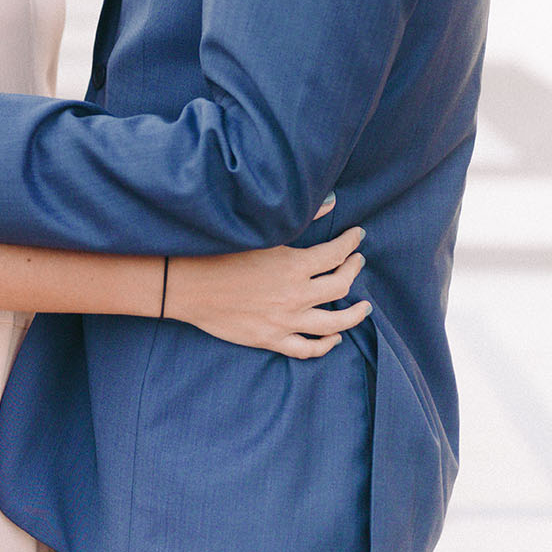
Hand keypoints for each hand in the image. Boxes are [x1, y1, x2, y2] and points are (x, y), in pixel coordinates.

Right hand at [166, 227, 369, 356]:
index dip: (351, 243)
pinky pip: (308, 349)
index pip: (336, 254)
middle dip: (354, 271)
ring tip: (363, 307)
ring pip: (333, 323)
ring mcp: (286, 321)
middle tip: (358, 262)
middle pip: (340, 286)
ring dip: (353, 315)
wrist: (187, 284)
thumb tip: (331, 203)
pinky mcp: (271, 339)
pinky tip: (334, 338)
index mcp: (294, 265)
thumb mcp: (261, 232)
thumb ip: (300, 218)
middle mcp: (296, 295)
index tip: (357, 235)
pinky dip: (325, 345)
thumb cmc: (220, 252)